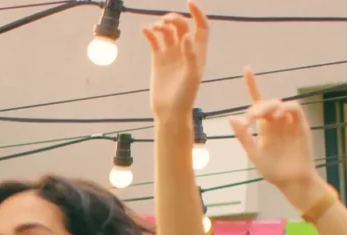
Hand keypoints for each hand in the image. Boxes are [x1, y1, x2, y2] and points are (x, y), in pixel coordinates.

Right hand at [143, 2, 208, 118]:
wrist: (170, 111)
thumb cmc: (185, 96)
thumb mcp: (191, 76)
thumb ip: (190, 55)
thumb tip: (187, 35)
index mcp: (198, 52)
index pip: (201, 27)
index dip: (197, 13)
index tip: (189, 3)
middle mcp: (185, 50)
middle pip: (182, 26)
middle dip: (174, 19)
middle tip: (165, 22)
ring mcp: (171, 53)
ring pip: (167, 31)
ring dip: (162, 25)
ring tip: (157, 28)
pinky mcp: (158, 59)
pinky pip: (154, 41)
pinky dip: (150, 33)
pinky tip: (145, 29)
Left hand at [227, 68, 327, 210]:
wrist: (291, 182)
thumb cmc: (273, 170)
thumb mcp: (253, 153)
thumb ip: (243, 136)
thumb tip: (231, 117)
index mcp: (264, 126)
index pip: (257, 101)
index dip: (253, 84)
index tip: (246, 69)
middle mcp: (276, 122)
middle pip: (267, 103)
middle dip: (257, 107)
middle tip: (250, 118)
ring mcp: (289, 123)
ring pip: (280, 104)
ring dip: (269, 106)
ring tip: (260, 116)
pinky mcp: (301, 126)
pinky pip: (294, 109)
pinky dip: (285, 108)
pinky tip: (277, 115)